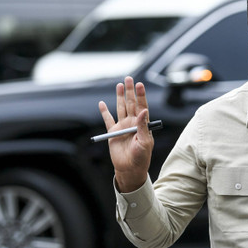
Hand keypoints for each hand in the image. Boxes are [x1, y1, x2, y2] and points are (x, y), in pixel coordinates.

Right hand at [98, 76, 153, 191]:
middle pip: (131, 103)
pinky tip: (102, 103)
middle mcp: (133, 123)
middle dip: (130, 91)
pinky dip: (104, 111)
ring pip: (120, 108)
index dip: (141, 95)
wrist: (130, 169)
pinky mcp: (113, 133)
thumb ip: (143, 127)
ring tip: (120, 85)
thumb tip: (144, 111)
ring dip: (120, 96)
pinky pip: (108, 120)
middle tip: (129, 78)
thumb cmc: (141, 157)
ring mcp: (122, 126)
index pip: (142, 106)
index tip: (140, 84)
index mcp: (142, 124)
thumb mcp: (145, 142)